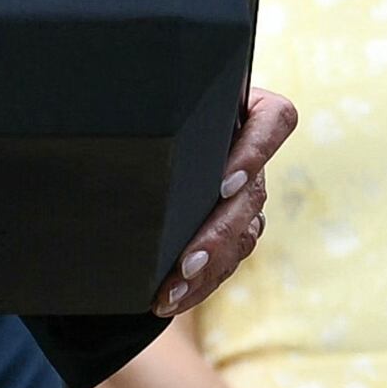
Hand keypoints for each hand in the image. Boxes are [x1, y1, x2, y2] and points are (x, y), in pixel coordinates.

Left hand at [153, 87, 295, 317]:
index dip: (255, 153)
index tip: (223, 183)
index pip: (274, 121)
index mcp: (247, 106)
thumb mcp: (154, 91)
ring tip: (169, 294)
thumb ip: (153, 95)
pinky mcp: (234, 225)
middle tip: (187, 263)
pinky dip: (200, 282)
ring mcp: (248, 192)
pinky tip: (171, 299)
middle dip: (218, 234)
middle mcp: (253, 152)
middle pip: (253, 195)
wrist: (141, 121)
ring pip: (242, 236)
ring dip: (208, 270)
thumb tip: (112, 89)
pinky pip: (227, 258)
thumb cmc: (143, 96)